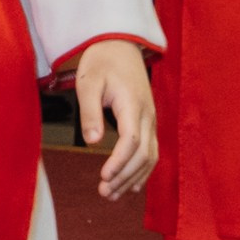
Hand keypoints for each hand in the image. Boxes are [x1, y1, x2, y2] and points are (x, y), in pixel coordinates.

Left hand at [73, 38, 157, 199]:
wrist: (119, 46)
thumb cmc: (101, 62)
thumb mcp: (88, 83)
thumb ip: (90, 112)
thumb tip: (92, 142)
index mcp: (132, 104)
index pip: (132, 140)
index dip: (119, 162)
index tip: (104, 176)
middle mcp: (147, 114)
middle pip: (143, 154)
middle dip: (124, 176)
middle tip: (104, 192)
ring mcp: (151, 119)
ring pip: (150, 156)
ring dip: (132, 177)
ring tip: (112, 194)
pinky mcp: (148, 122)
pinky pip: (151, 151)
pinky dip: (142, 170)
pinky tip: (132, 185)